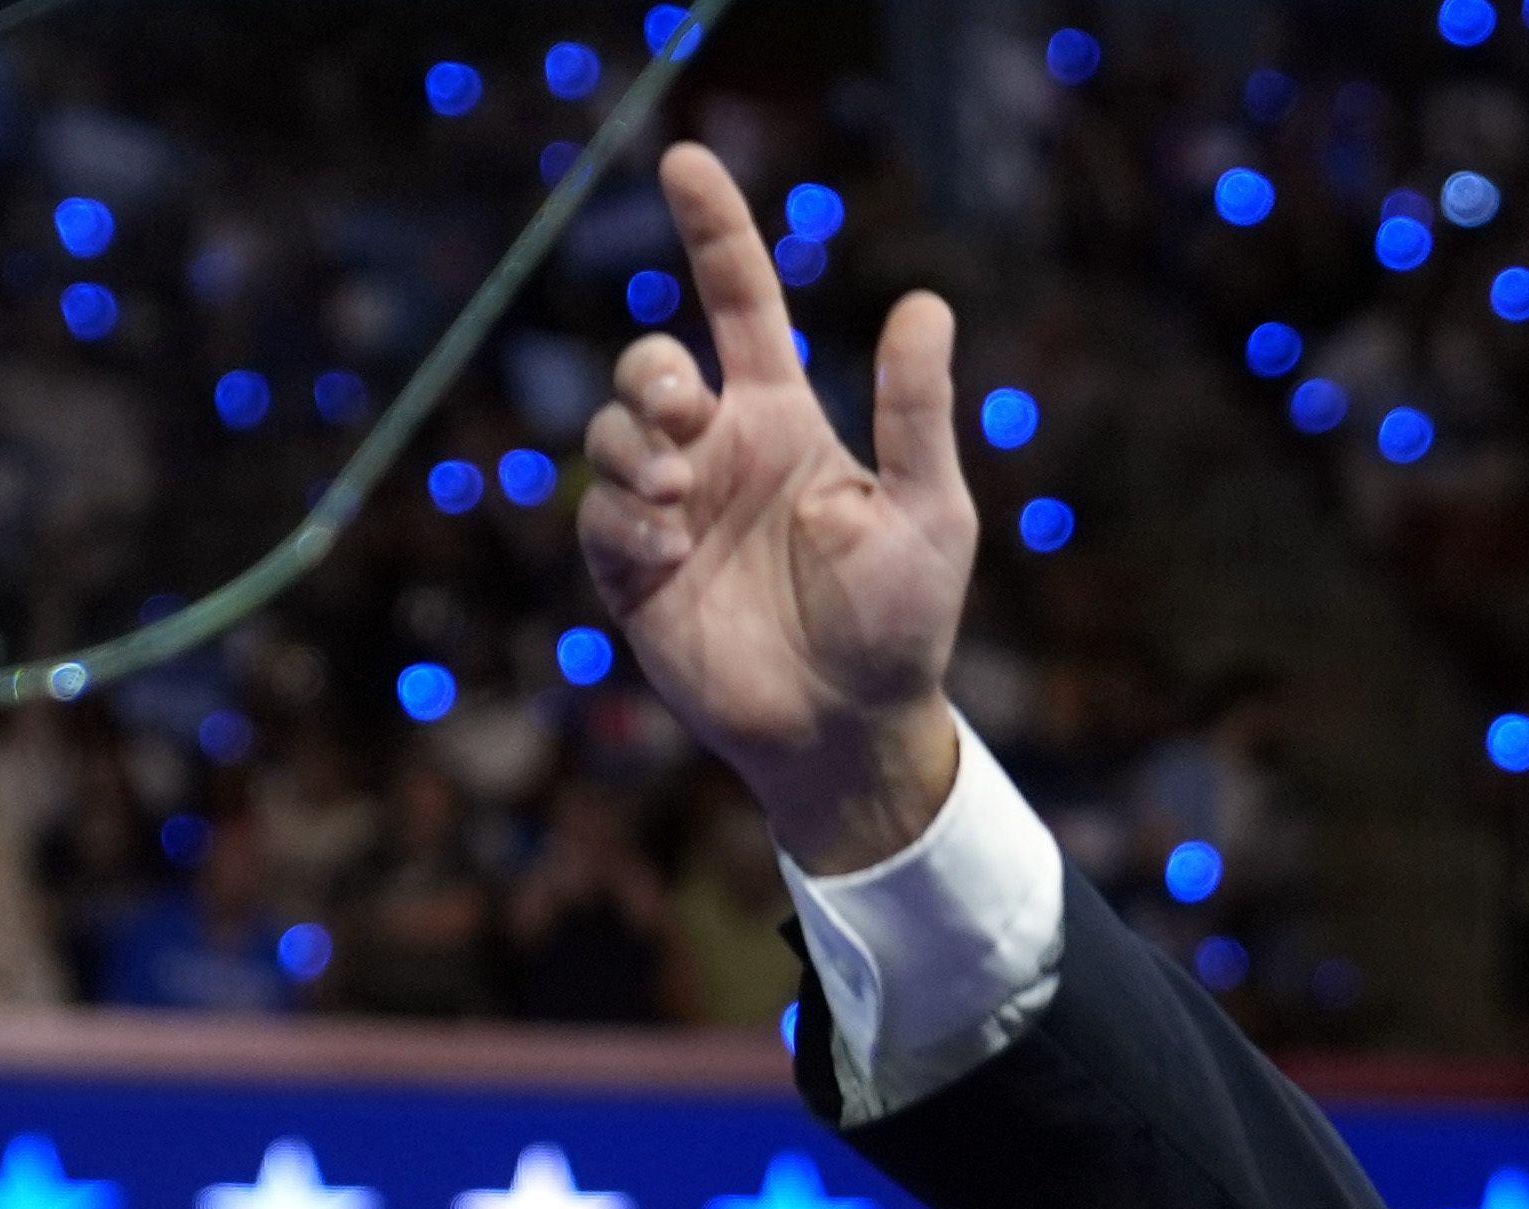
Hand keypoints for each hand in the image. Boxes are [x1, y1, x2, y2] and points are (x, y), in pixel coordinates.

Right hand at [576, 142, 975, 871]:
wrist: (851, 728)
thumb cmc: (901, 621)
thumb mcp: (928, 512)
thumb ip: (915, 412)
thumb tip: (925, 302)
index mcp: (785, 423)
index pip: (739, 304)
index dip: (715, 231)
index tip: (687, 161)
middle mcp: (719, 453)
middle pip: (649, 365)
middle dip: (649, 369)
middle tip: (684, 406)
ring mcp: (672, 509)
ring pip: (613, 432)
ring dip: (637, 446)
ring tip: (681, 491)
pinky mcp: (635, 572)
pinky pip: (600, 516)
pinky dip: (627, 518)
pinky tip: (670, 546)